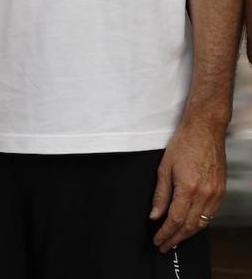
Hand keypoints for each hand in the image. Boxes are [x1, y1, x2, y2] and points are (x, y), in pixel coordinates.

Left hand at [150, 119, 226, 250]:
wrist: (205, 131)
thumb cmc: (184, 144)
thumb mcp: (164, 167)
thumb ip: (160, 194)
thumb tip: (154, 215)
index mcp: (188, 188)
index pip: (175, 220)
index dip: (166, 233)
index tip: (158, 240)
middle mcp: (205, 194)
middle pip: (190, 226)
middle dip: (176, 238)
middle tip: (165, 245)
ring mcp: (216, 194)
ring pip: (202, 223)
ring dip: (188, 234)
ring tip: (175, 240)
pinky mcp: (221, 191)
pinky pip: (210, 215)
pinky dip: (200, 223)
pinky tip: (191, 226)